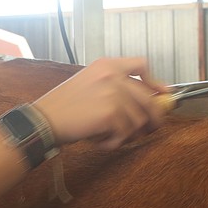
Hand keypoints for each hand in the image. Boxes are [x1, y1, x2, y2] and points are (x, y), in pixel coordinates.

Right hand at [32, 58, 169, 149]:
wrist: (44, 119)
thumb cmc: (63, 106)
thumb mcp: (89, 84)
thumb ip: (115, 87)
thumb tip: (146, 101)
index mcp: (107, 65)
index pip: (141, 64)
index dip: (155, 82)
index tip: (162, 94)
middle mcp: (112, 75)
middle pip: (149, 99)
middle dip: (154, 118)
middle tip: (149, 130)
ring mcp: (113, 94)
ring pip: (138, 121)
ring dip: (127, 134)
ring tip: (109, 137)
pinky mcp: (111, 113)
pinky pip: (125, 133)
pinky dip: (114, 142)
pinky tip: (100, 141)